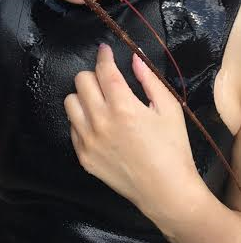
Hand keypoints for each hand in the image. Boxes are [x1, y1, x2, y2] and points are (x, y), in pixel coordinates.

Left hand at [64, 43, 200, 214]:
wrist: (166, 192)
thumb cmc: (172, 150)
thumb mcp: (169, 109)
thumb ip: (150, 80)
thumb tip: (135, 58)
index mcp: (123, 107)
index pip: (103, 70)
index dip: (103, 56)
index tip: (105, 51)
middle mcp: (101, 121)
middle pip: (81, 81)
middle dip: (94, 75)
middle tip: (106, 81)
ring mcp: (89, 140)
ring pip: (70, 102)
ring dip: (83, 97)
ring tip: (99, 102)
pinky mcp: (83, 156)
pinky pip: (72, 127)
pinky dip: (82, 121)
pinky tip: (98, 125)